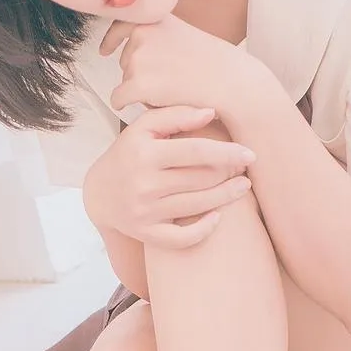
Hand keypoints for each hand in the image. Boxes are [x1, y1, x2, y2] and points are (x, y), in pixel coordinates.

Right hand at [82, 104, 255, 249]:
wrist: (100, 193)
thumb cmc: (130, 154)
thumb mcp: (144, 128)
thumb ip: (176, 115)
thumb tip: (212, 112)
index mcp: (144, 153)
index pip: (196, 151)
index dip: (227, 153)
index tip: (250, 154)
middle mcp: (143, 184)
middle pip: (201, 179)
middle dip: (229, 173)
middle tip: (244, 168)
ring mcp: (145, 212)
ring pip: (198, 205)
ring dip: (227, 196)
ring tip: (242, 187)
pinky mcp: (146, 234)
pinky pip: (181, 238)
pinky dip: (203, 230)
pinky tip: (217, 217)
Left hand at [100, 12, 262, 116]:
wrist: (232, 84)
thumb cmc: (218, 66)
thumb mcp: (186, 35)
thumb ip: (161, 36)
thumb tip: (136, 45)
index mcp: (156, 18)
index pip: (120, 24)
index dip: (112, 40)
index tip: (105, 50)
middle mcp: (143, 34)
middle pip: (126, 60)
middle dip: (139, 72)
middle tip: (169, 81)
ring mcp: (139, 58)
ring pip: (126, 81)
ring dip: (141, 90)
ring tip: (172, 91)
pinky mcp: (138, 84)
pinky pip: (119, 98)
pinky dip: (125, 105)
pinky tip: (142, 108)